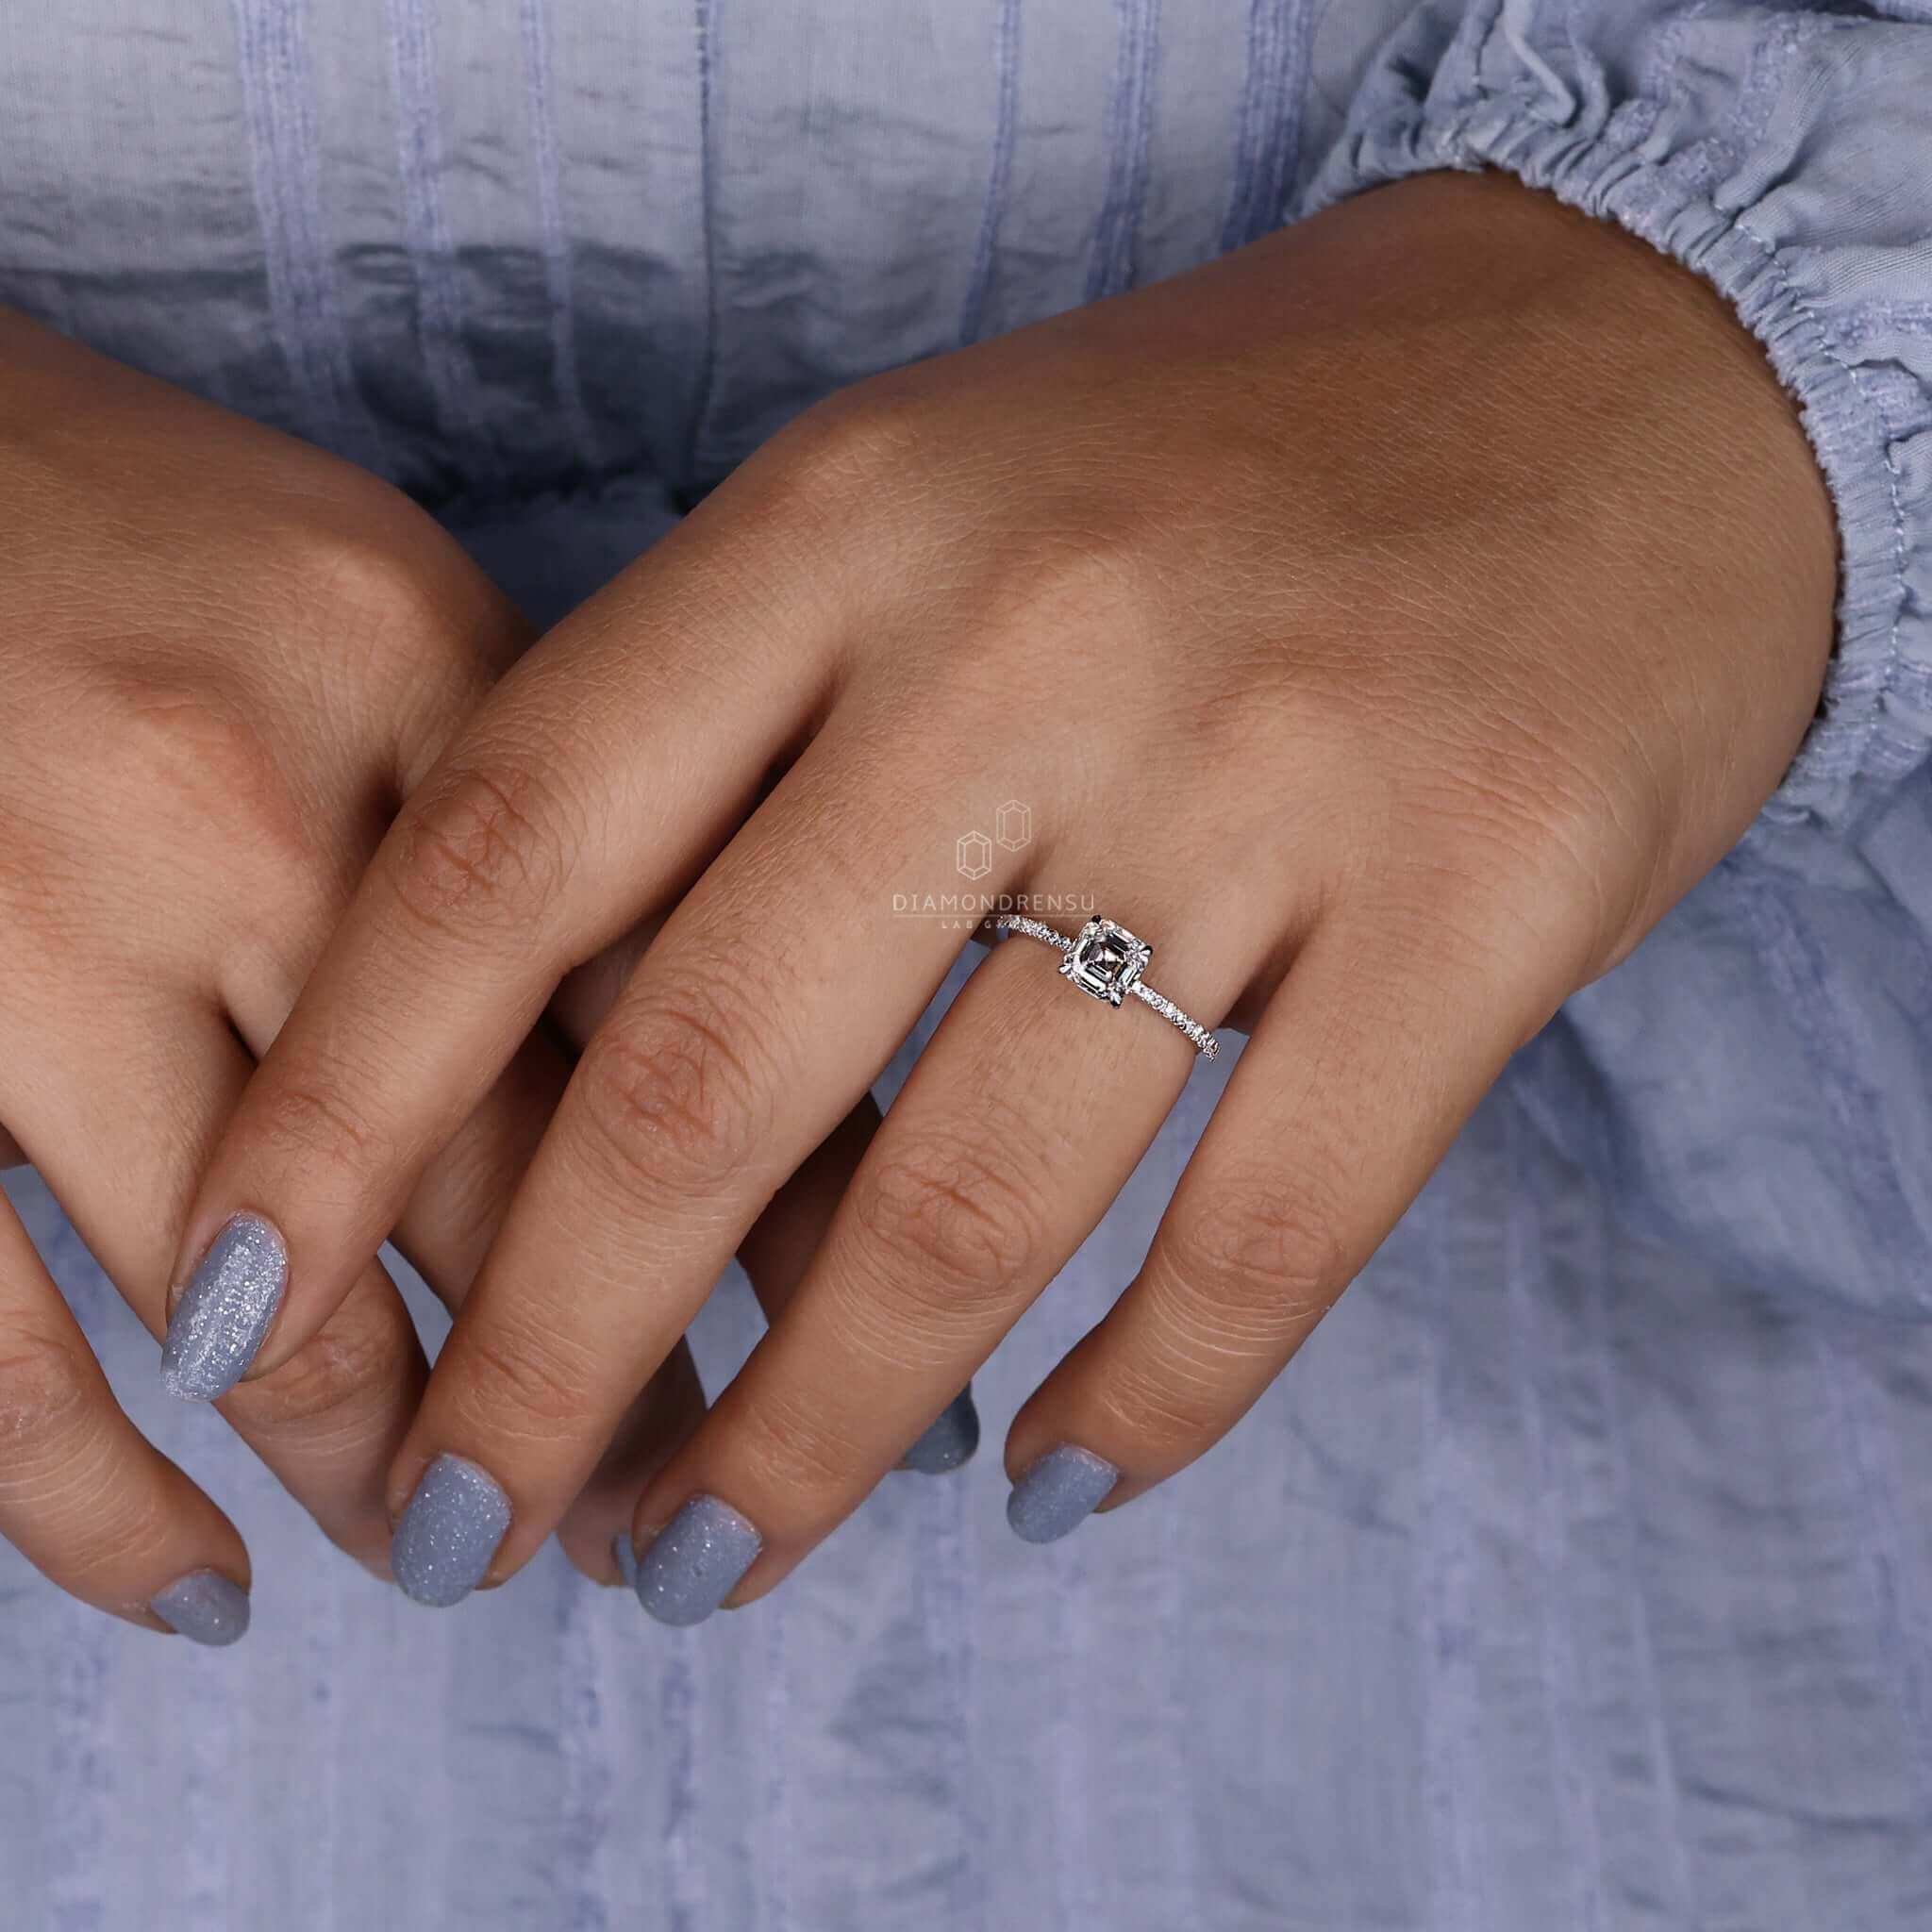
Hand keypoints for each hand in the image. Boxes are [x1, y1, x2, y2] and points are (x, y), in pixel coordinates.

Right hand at [0, 309, 899, 1636]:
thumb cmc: (133, 543)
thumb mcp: (379, 611)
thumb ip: (548, 809)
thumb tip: (738, 1036)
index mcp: (408, 668)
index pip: (653, 985)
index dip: (780, 1201)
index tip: (859, 1329)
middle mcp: (238, 798)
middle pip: (498, 1171)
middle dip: (612, 1375)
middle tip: (685, 1491)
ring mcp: (30, 929)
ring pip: (272, 1300)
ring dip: (397, 1464)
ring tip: (480, 1544)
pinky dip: (94, 1500)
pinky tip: (202, 1584)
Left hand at [176, 170, 1834, 1622]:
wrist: (1608, 367)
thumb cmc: (1224, 464)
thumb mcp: (928, 507)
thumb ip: (744, 743)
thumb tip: (561, 1073)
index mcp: (850, 520)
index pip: (516, 849)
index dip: (350, 1108)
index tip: (248, 1304)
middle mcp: (1032, 634)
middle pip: (700, 1071)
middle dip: (548, 1353)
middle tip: (483, 1523)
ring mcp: (1269, 769)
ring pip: (968, 1201)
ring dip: (814, 1434)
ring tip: (719, 1558)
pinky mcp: (1482, 897)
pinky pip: (1265, 1235)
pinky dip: (1146, 1409)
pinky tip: (1055, 1491)